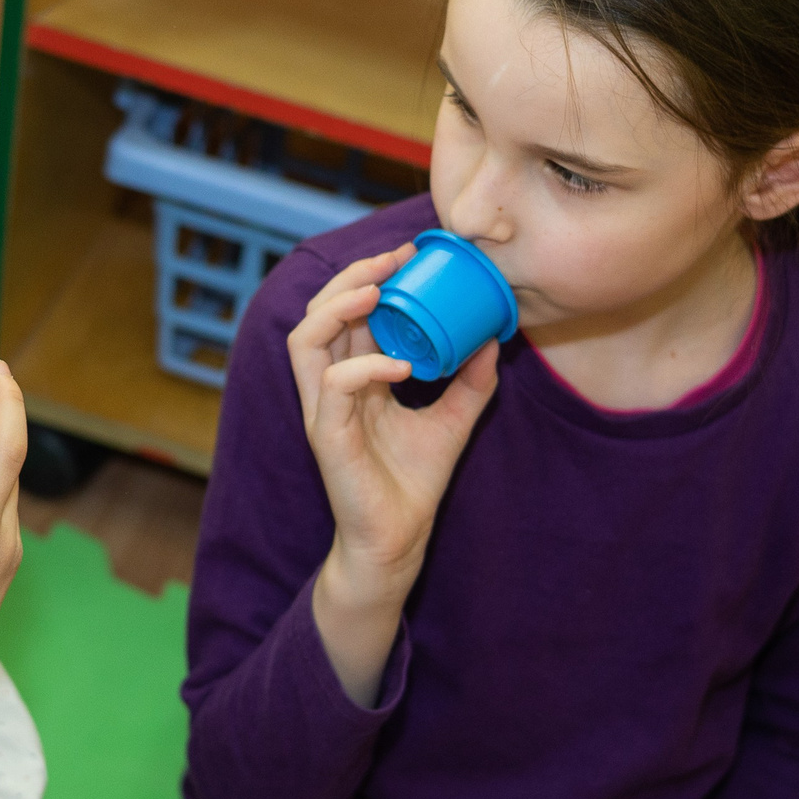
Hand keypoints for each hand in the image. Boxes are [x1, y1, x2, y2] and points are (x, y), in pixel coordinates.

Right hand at [290, 248, 498, 702]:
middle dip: (350, 279)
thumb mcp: (453, 421)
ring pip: (305, 341)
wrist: (398, 541)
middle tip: (390, 260)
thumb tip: (493, 339)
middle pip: (316, 315)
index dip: (369, 279)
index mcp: (353, 379)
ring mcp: (323, 412)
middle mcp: (330, 389)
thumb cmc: (412, 485)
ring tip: (376, 291)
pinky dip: (364, 366)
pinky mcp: (326, 437)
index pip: (346, 315)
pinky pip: (334, 388)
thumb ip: (470, 381)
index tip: (407, 257)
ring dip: (338, 308)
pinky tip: (401, 365)